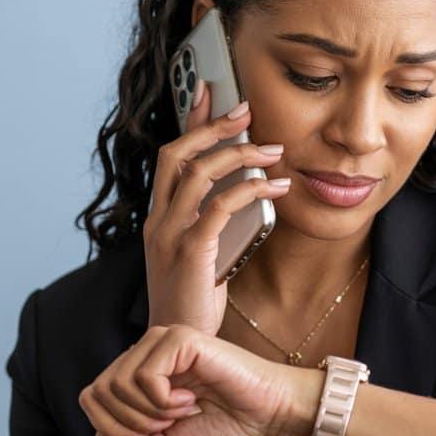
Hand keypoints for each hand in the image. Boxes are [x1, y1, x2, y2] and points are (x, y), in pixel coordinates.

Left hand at [78, 324, 321, 435]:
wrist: (269, 414)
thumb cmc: (228, 424)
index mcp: (142, 370)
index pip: (93, 396)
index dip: (113, 427)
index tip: (153, 435)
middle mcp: (148, 349)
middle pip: (100, 391)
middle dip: (131, 423)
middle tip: (169, 424)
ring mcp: (164, 340)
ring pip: (117, 383)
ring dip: (150, 411)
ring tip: (183, 410)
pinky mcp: (181, 338)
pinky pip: (145, 375)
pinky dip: (163, 400)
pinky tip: (191, 399)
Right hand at [143, 79, 290, 333]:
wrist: (178, 344)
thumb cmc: (195, 301)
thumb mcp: (205, 253)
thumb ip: (217, 222)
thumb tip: (249, 192)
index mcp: (160, 216)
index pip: (170, 155)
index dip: (189, 120)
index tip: (209, 90)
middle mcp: (158, 220)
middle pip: (177, 154)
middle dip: (212, 125)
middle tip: (247, 108)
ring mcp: (169, 235)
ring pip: (198, 174)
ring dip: (240, 155)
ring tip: (275, 149)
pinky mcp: (188, 253)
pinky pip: (218, 208)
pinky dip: (250, 190)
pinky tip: (278, 186)